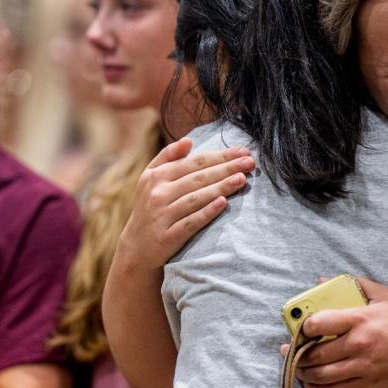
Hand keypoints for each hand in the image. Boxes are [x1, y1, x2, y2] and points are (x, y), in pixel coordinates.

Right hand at [113, 137, 254, 271]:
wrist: (137, 247)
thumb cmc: (150, 207)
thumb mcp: (150, 178)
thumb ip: (167, 157)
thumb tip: (188, 140)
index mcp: (156, 176)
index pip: (194, 162)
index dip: (220, 155)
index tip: (243, 151)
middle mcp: (158, 193)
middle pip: (198, 178)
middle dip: (226, 168)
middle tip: (250, 162)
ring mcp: (163, 215)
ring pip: (196, 198)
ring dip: (221, 187)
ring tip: (242, 179)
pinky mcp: (168, 236)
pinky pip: (191, 222)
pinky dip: (207, 212)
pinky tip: (223, 203)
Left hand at [291, 278, 387, 387]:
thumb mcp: (384, 296)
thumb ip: (354, 285)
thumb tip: (323, 280)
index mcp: (360, 320)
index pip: (319, 324)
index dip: (304, 328)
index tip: (299, 329)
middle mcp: (359, 345)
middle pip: (316, 354)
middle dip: (296, 355)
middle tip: (287, 352)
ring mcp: (363, 367)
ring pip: (322, 375)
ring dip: (304, 374)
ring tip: (296, 369)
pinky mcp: (368, 385)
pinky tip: (311, 385)